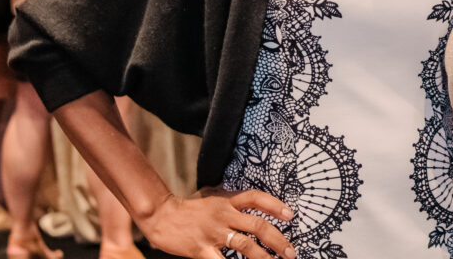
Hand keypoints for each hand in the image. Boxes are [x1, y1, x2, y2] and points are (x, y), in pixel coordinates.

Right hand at [135, 187, 294, 258]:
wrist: (161, 216)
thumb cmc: (188, 212)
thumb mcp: (212, 202)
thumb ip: (231, 208)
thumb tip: (251, 216)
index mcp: (227, 202)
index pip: (256, 198)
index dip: (275, 205)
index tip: (291, 215)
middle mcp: (224, 215)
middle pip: (257, 225)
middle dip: (278, 240)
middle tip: (290, 252)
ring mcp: (213, 232)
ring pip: (245, 245)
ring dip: (263, 257)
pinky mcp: (201, 249)